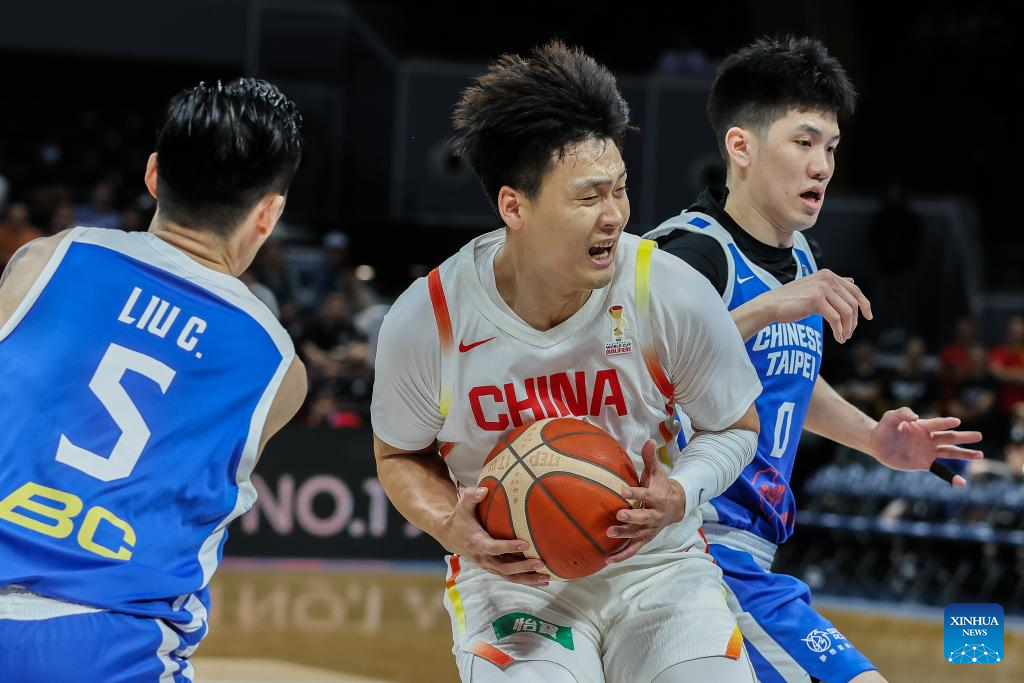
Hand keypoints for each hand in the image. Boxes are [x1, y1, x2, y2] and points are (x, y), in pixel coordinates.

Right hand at [438, 487, 548, 586]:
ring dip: (527, 578)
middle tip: (541, 563)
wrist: (449, 536)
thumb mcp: (462, 506)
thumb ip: (472, 496)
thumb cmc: (460, 518)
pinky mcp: (493, 569)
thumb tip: (484, 490)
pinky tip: (541, 581)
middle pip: (504, 567)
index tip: (525, 544)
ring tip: (546, 578)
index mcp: (477, 542)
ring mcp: (488, 566)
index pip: (494, 547)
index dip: (509, 547)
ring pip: (508, 576)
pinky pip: (509, 577)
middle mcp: (483, 558)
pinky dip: (525, 580)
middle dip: (523, 567)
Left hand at [605, 439, 685, 563]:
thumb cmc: (661, 486)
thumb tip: (649, 440)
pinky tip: (608, 559)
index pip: (646, 495)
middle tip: (618, 515)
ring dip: (625, 535)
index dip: (636, 493)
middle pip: (644, 517)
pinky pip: (634, 548)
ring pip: (638, 534)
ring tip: (609, 533)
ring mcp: (650, 529)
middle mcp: (655, 515)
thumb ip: (651, 458)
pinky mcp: (646, 538)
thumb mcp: (657, 472)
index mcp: (657, 497)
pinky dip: (622, 555)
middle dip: (632, 517)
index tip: (623, 490)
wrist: (677, 505)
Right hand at [762, 269, 871, 342]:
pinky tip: (837, 338)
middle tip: (849, 334)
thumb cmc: (791, 300)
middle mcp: (827, 278)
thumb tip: (852, 281)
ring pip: (846, 312)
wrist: (770, 305)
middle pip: (852, 302)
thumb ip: (833, 285)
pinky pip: (835, 319)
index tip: (869, 317)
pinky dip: (839, 331)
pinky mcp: (816, 300)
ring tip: (843, 338)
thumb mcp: (814, 289)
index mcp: (828, 275)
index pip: (855, 290)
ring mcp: (821, 288)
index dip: (865, 304)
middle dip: (854, 321)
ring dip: (847, 328)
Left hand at [869, 407, 983, 486]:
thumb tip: (915, 416)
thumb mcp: (890, 418)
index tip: (956, 422)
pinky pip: (940, 471)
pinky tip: (962, 483)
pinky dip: (951, 477)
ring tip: (980, 455)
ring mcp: (928, 451)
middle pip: (949, 437)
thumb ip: (901, 414)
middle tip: (979, 436)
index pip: (936, 424)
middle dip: (964, 437)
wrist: (877, 444)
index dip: (945, 423)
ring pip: (950, 452)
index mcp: (922, 426)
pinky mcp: (924, 464)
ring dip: (964, 454)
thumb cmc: (884, 428)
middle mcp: (929, 438)